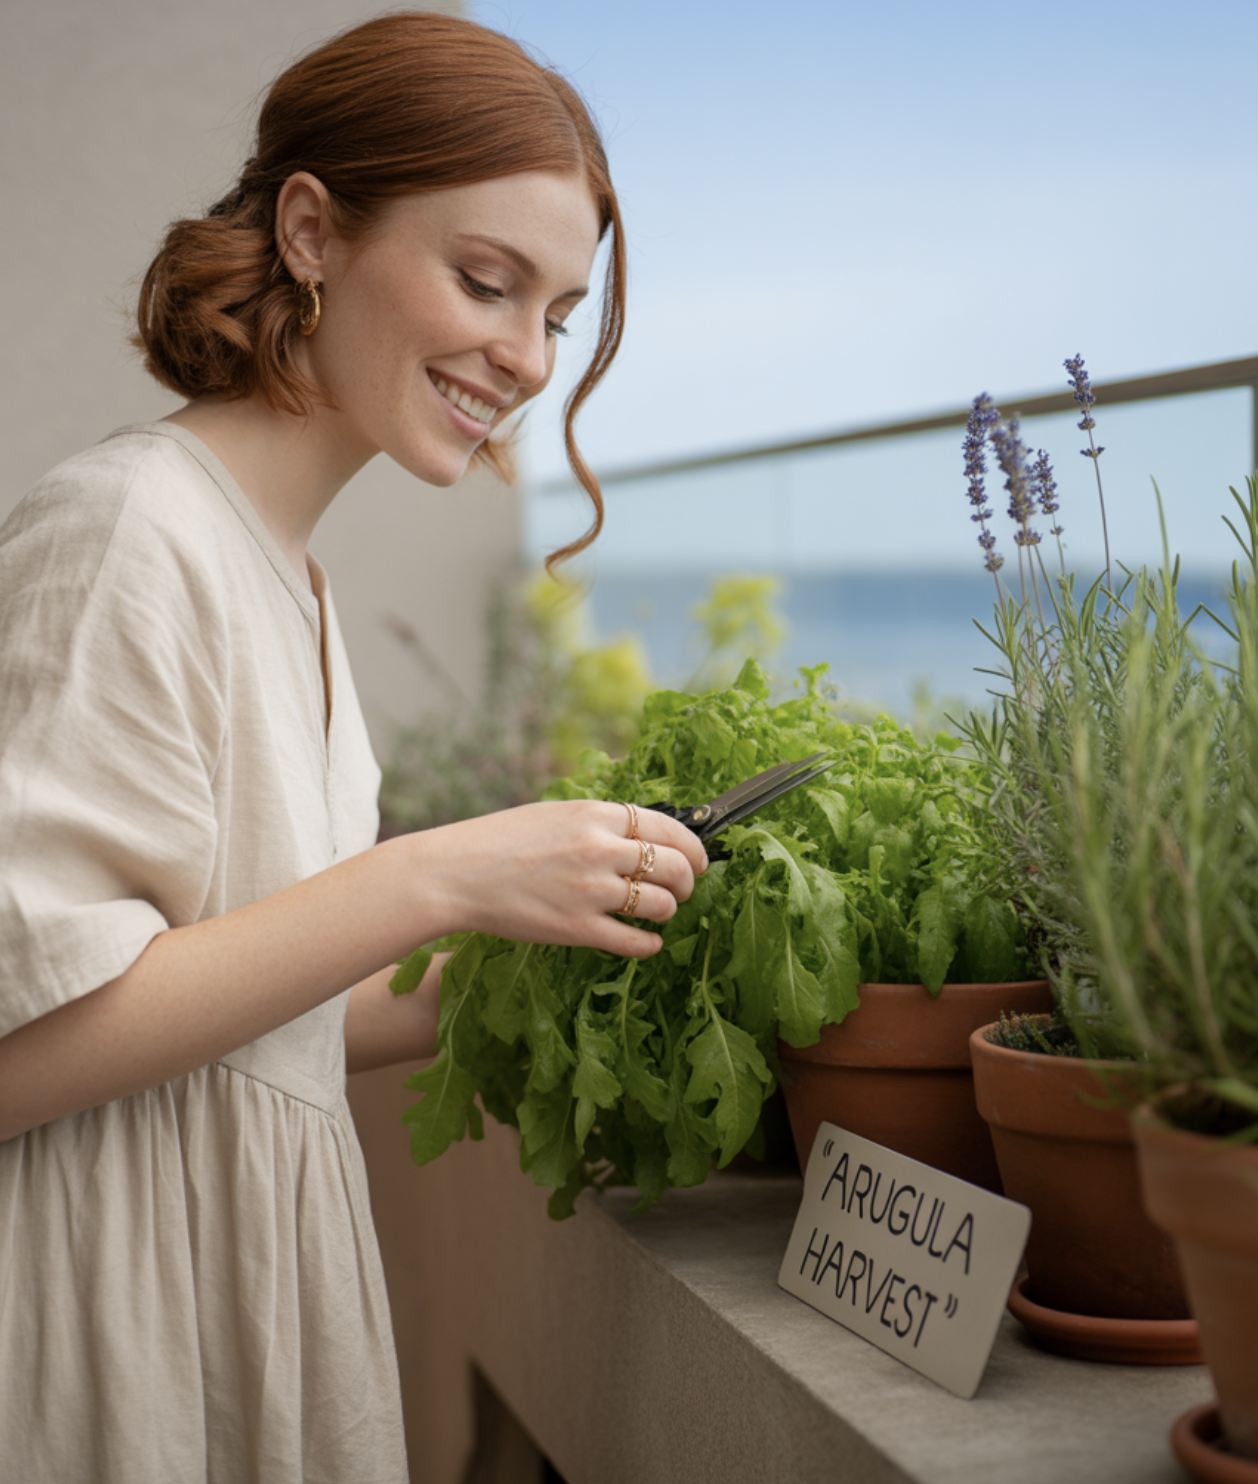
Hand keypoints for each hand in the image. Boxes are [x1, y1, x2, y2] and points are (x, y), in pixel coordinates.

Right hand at [418, 799, 707, 957]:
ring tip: (658, 912)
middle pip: (675, 865)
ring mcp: (590, 890)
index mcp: (596, 815)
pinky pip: (635, 940)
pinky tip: (647, 941)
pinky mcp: (577, 927)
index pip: (668, 826)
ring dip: (669, 910)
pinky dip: (650, 943)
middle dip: (689, 880)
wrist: (457, 873)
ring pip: (661, 903)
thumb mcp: (556, 814)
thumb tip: (641, 836)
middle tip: (684, 889)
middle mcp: (600, 849)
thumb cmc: (501, 841)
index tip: (699, 858)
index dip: (693, 845)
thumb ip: (600, 823)